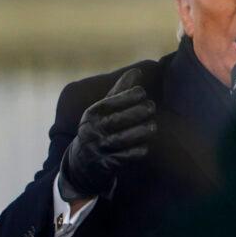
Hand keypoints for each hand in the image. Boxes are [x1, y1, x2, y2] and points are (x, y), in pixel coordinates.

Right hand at [59, 68, 156, 200]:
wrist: (82, 162)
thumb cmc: (99, 127)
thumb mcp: (104, 109)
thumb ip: (121, 91)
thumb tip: (138, 71)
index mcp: (92, 114)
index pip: (109, 103)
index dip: (126, 97)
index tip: (142, 92)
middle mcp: (93, 130)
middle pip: (114, 121)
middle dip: (134, 113)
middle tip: (151, 107)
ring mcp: (99, 148)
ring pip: (120, 140)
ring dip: (138, 133)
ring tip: (153, 126)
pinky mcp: (107, 164)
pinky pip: (123, 158)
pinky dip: (135, 153)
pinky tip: (146, 146)